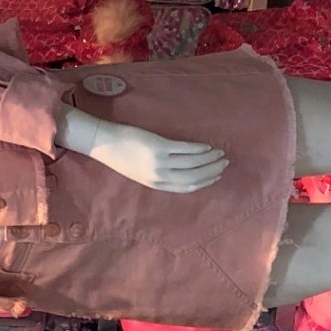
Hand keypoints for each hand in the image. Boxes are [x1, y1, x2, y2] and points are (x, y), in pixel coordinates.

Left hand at [63, 112, 227, 193]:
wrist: (105, 143)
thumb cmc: (122, 157)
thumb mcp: (141, 173)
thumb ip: (161, 175)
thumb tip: (183, 171)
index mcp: (157, 184)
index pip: (188, 186)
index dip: (205, 182)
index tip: (216, 176)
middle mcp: (160, 176)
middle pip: (194, 175)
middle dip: (212, 170)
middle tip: (224, 163)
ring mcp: (160, 161)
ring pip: (193, 162)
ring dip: (209, 158)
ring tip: (220, 153)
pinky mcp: (159, 146)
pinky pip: (185, 149)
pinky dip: (199, 148)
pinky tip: (207, 146)